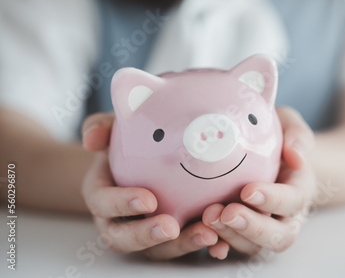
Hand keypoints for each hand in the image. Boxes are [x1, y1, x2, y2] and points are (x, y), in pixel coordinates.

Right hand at [81, 113, 218, 259]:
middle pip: (123, 238)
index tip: (148, 199)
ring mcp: (145, 232)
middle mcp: (119, 219)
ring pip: (157, 250)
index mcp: (102, 194)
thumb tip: (91, 138)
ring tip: (207, 235)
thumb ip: (101, 128)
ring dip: (181, 246)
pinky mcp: (171, 238)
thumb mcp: (115, 128)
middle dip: (146, 236)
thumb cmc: (130, 141)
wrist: (147, 155)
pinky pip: (183, 249)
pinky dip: (201, 249)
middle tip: (171, 227)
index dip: (121, 204)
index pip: (103, 203)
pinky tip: (221, 244)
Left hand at [202, 107, 315, 259]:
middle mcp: (286, 216)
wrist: (262, 150)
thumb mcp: (290, 125)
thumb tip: (296, 156)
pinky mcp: (240, 233)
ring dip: (231, 236)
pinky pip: (232, 247)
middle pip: (279, 236)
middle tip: (226, 213)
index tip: (247, 190)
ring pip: (254, 246)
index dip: (273, 200)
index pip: (293, 201)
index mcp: (300, 190)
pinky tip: (201, 236)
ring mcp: (263, 228)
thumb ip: (297, 136)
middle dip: (252, 227)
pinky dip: (219, 246)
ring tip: (208, 218)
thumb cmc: (276, 135)